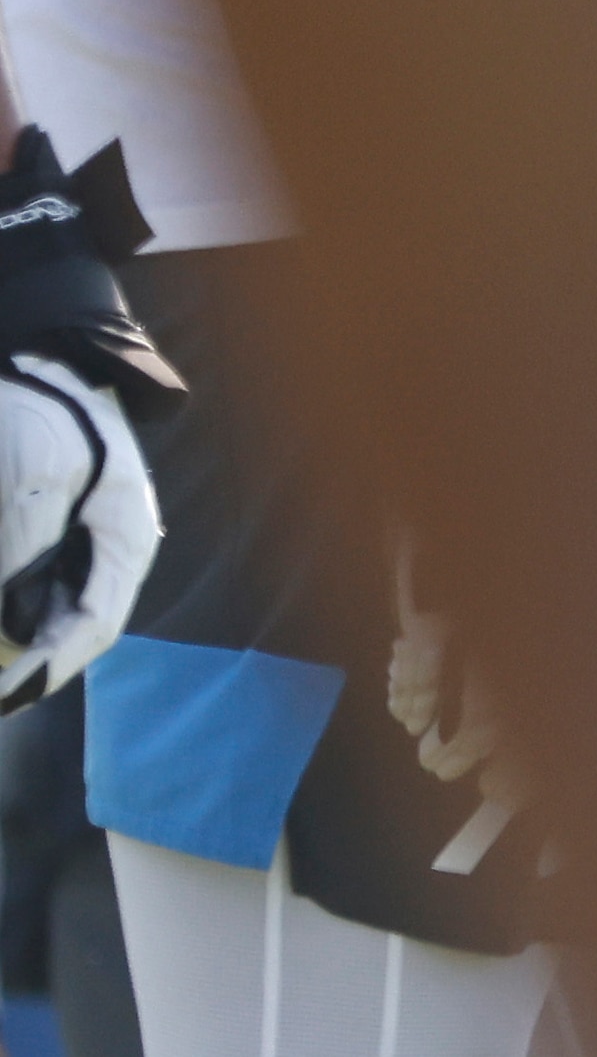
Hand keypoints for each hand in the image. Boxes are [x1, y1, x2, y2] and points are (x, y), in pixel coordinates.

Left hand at [0, 358, 148, 710]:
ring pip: (41, 614)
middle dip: (23, 662)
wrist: (46, 362)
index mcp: (124, 542)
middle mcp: (106, 555)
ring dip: (11, 637)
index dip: (46, 669)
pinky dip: (9, 611)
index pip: (93, 628)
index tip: (4, 694)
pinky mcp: (47, 539)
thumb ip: (23, 548)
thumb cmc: (51, 413)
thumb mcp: (36, 477)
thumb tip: (8, 620)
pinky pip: (28, 590)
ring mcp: (77, 548)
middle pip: (66, 629)